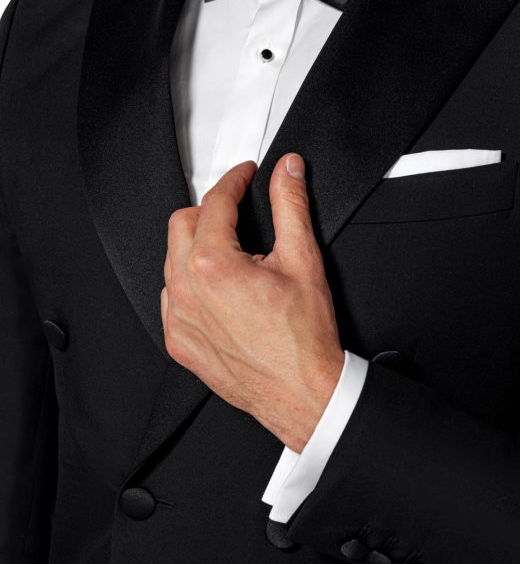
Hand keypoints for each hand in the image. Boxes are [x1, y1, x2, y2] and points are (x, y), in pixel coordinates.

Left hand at [161, 152, 344, 451]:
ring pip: (172, 260)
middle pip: (182, 224)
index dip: (234, 181)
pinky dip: (189, 282)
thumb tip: (287, 172)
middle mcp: (187, 291)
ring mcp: (178, 319)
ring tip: (230, 249)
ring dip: (196, 245)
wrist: (302, 392)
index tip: (244, 175)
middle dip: (210, 209)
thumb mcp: (303, 258)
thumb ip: (291, 205)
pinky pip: (172, 297)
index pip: (214, 203)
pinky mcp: (178, 341)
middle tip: (237, 209)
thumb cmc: (304, 338)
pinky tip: (217, 286)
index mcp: (213, 265)